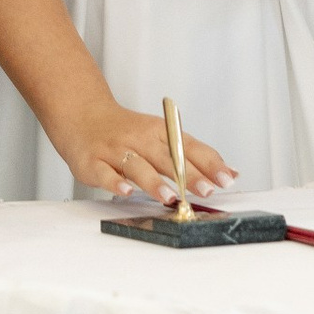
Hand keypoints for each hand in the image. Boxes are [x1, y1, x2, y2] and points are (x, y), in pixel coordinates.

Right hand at [53, 98, 235, 202]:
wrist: (83, 116)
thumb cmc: (128, 132)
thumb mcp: (162, 137)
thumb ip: (194, 156)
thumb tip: (230, 172)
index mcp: (160, 132)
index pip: (190, 146)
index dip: (210, 164)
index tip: (227, 178)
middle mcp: (140, 139)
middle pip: (168, 157)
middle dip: (189, 174)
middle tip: (206, 190)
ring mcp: (115, 151)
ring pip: (137, 166)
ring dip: (155, 182)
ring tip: (170, 197)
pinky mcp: (93, 163)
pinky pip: (105, 174)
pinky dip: (115, 183)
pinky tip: (126, 191)